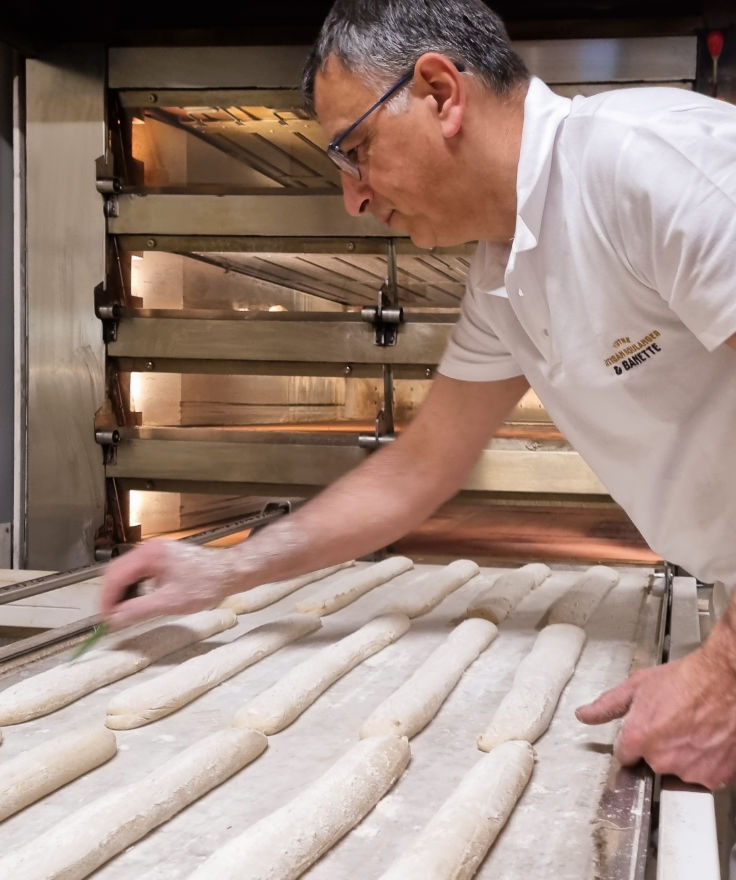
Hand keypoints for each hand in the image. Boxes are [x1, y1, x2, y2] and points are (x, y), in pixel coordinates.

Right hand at [100, 539, 234, 629]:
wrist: (231, 572)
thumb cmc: (207, 583)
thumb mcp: (171, 602)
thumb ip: (140, 610)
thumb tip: (115, 619)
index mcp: (149, 555)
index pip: (115, 575)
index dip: (106, 599)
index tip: (104, 618)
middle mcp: (149, 549)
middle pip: (116, 571)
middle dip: (111, 595)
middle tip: (111, 617)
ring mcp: (155, 552)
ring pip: (125, 571)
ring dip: (121, 591)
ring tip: (123, 611)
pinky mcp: (161, 558)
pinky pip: (137, 571)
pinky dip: (132, 586)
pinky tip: (137, 601)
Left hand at [575, 646, 735, 789]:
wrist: (727, 680)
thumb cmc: (687, 679)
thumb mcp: (638, 686)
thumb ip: (607, 705)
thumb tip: (584, 715)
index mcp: (639, 738)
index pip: (624, 755)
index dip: (633, 740)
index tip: (645, 728)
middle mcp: (663, 760)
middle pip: (652, 763)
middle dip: (658, 746)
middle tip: (672, 721)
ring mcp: (691, 772)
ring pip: (679, 770)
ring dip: (683, 755)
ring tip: (693, 728)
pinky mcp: (716, 778)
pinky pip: (704, 775)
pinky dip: (706, 762)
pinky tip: (708, 738)